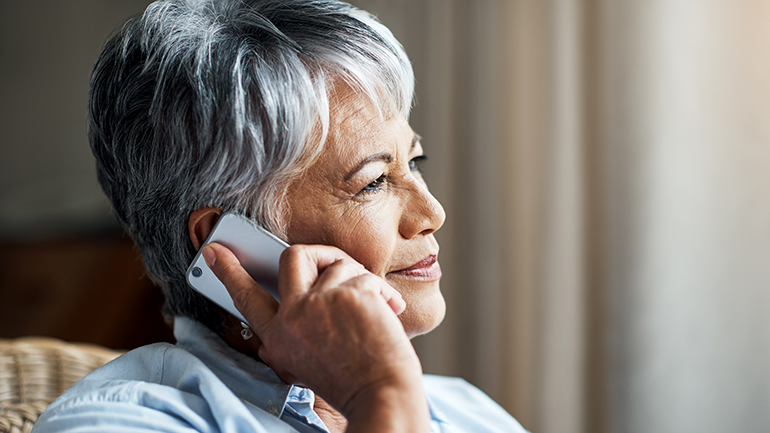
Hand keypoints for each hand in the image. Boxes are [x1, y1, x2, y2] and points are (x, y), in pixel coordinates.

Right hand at [202, 243, 429, 431]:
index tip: (214, 251)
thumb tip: (292, 304)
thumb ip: (292, 333)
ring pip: (339, 263)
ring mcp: (319, 303)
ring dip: (362, 281)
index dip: (228, 272)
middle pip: (293, 256)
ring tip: (374, 307)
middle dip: (321, 253)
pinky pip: (367, 276)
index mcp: (277, 337)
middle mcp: (292, 318)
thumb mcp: (303, 364)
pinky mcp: (350, 294)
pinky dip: (384, 293)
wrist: (381, 396)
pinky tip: (389, 311)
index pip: (245, 298)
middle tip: (338, 266)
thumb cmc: (352, 381)